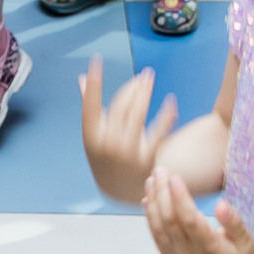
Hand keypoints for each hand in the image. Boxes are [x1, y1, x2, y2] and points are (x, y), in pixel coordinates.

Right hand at [79, 58, 176, 202]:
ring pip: (137, 114)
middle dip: (132, 87)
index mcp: (91, 135)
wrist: (120, 192)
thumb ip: (89, 106)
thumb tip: (82, 78)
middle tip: (143, 75)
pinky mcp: (145, 158)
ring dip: (144, 93)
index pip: (90, 103)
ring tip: (150, 78)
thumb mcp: (94, 135)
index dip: (93, 82)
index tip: (97, 60)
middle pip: (120, 106)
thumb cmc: (105, 157)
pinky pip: (158, 132)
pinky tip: (171, 102)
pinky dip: (166, 115)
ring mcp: (126, 151)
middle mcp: (106, 143)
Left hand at [143, 168, 253, 253]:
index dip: (180, 197)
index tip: (174, 176)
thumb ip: (234, 222)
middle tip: (159, 170)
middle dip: (162, 193)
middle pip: (169, 221)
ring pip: (159, 229)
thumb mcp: (246, 240)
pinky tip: (148, 200)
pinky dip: (150, 218)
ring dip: (153, 203)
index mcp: (210, 248)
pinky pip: (157, 238)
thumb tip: (221, 204)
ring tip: (151, 180)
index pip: (189, 220)